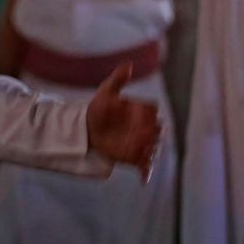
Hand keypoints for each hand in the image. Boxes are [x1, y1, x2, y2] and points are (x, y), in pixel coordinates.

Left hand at [86, 64, 160, 180]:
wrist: (86, 127)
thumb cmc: (99, 107)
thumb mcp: (106, 91)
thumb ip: (118, 79)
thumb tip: (128, 64)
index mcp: (141, 110)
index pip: (153, 111)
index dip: (150, 113)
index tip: (145, 114)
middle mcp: (144, 127)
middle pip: (157, 131)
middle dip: (154, 133)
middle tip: (145, 134)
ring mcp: (140, 143)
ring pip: (153, 148)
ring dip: (151, 151)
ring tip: (143, 152)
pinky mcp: (133, 157)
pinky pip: (145, 166)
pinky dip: (146, 173)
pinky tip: (143, 179)